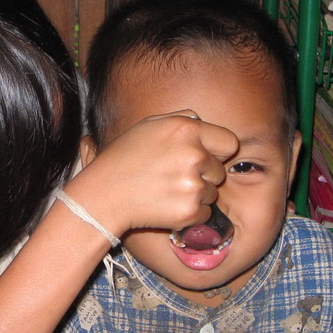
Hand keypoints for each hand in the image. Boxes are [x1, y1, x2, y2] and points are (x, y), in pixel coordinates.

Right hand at [67, 109, 237, 237]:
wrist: (104, 195)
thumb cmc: (123, 158)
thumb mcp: (147, 126)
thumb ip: (179, 119)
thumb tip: (201, 120)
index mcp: (185, 129)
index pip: (229, 142)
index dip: (218, 152)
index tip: (204, 159)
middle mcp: (193, 155)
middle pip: (220, 171)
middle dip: (203, 175)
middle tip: (174, 178)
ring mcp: (192, 185)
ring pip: (212, 193)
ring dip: (196, 195)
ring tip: (166, 192)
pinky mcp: (189, 211)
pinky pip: (204, 213)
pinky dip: (190, 213)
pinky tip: (166, 206)